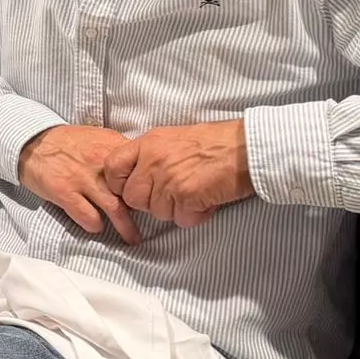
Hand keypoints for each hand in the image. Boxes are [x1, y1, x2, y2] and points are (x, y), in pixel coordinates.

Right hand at [18, 124, 142, 243]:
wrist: (31, 140)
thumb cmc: (66, 142)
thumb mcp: (97, 137)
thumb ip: (118, 151)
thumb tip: (140, 167)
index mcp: (111, 147)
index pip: (142, 170)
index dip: (149, 186)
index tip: (154, 197)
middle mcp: (101, 164)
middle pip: (132, 192)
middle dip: (144, 211)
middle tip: (150, 224)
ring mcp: (82, 179)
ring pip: (115, 209)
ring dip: (126, 228)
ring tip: (133, 239)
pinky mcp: (64, 192)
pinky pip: (88, 216)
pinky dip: (95, 225)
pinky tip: (96, 226)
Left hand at [102, 120, 253, 227]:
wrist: (247, 147)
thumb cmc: (215, 142)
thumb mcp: (172, 138)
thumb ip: (150, 156)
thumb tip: (137, 178)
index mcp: (147, 143)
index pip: (112, 168)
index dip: (119, 184)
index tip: (134, 189)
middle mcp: (153, 160)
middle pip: (133, 198)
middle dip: (152, 203)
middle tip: (174, 195)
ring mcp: (169, 178)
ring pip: (157, 213)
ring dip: (177, 210)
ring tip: (196, 194)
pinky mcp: (187, 195)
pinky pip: (181, 220)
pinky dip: (195, 216)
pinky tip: (207, 202)